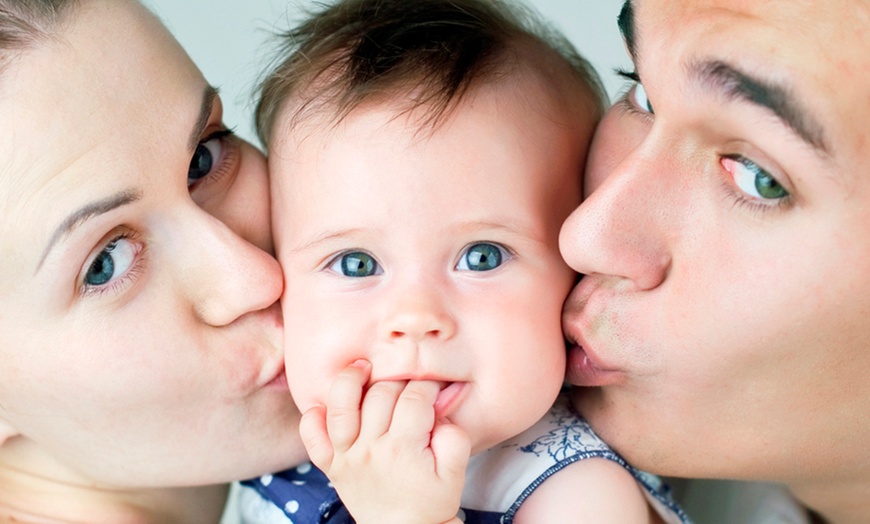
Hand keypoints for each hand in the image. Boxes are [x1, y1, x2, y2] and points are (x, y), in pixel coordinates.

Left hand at [300, 360, 469, 523]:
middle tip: (407, 382)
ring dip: (349, 381)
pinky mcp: (331, 465)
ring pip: (341, 407)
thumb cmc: (430, 503)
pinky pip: (311, 437)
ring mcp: (347, 456)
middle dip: (397, 379)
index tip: (433, 385)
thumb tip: (440, 411)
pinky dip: (312, 418)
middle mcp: (371, 448)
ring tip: (361, 367)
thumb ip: (454, 438)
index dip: (427, 385)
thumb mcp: (455, 474)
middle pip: (380, 395)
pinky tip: (324, 405)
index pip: (414, 398)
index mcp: (404, 448)